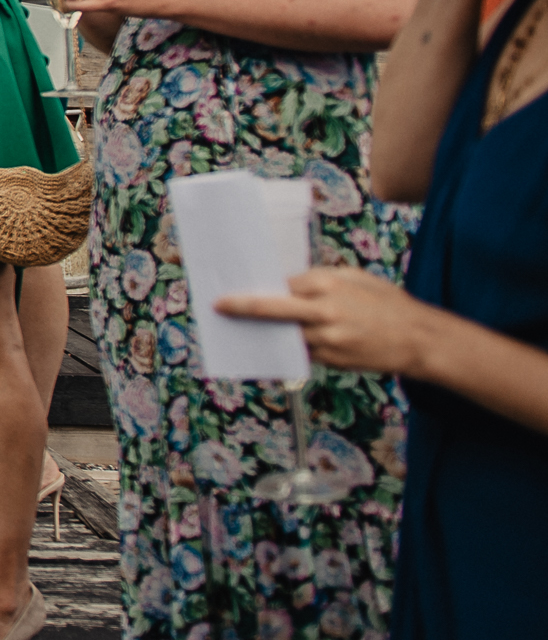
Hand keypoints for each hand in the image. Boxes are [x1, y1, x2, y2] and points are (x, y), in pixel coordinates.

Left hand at [217, 266, 439, 376]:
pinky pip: (303, 352)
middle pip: (272, 309)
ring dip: (264, 332)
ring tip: (242, 328)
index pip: (281, 285)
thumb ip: (321, 279)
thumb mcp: (356, 278)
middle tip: (218, 306)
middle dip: (242, 307)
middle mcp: (324, 312)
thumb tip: (288, 282)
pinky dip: (289, 348)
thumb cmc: (388, 304)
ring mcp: (327, 339)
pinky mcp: (332, 360)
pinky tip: (275, 344)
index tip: (234, 285)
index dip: (257, 286)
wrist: (420, 340)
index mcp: (328, 285)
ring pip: (284, 335)